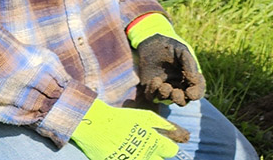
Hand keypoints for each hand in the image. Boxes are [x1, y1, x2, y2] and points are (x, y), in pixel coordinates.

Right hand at [70, 99, 189, 159]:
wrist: (96, 126)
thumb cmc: (121, 118)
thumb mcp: (145, 117)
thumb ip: (162, 125)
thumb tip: (177, 131)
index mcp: (154, 141)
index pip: (171, 151)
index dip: (167, 147)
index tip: (162, 145)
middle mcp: (146, 155)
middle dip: (156, 155)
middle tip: (146, 148)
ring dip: (144, 157)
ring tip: (133, 148)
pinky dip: (130, 159)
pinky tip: (124, 152)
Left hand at [129, 13, 205, 105]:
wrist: (152, 41)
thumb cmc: (170, 46)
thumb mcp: (182, 51)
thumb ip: (189, 64)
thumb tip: (193, 79)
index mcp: (190, 77)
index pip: (197, 90)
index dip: (196, 94)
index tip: (190, 92)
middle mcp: (178, 85)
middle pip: (183, 101)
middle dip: (179, 100)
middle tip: (175, 93)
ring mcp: (165, 87)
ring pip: (167, 101)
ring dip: (166, 96)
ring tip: (164, 86)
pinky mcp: (151, 88)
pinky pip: (153, 96)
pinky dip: (154, 92)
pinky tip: (155, 80)